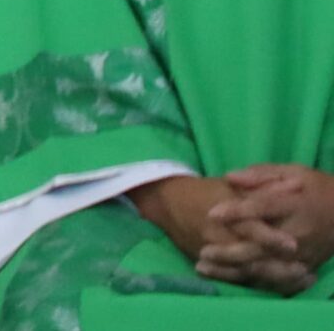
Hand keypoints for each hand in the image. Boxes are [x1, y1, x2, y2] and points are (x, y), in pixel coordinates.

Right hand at [132, 174, 315, 294]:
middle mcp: (216, 234)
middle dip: (274, 264)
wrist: (166, 202)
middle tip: (300, 269)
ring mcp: (210, 251)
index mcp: (222, 212)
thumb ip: (256, 189)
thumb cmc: (203, 190)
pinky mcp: (207, 263)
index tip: (292, 245)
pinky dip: (252, 281)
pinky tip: (270, 281)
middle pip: (248, 254)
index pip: (248, 227)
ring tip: (292, 278)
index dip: (270, 237)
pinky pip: (231, 277)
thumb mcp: (227, 185)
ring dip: (267, 275)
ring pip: (241, 269)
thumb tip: (287, 189)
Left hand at [206, 165, 333, 291]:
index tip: (211, 213)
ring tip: (204, 268)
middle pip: (261, 245)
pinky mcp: (304, 267)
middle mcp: (297, 233)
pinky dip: (250, 280)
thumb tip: (229, 177)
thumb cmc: (314, 188)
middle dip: (230, 251)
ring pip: (264, 267)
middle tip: (202, 252)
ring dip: (234, 270)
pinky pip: (275, 279)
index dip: (237, 211)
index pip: (262, 208)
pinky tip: (227, 278)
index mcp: (294, 205)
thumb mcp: (292, 172)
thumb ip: (260, 175)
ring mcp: (302, 254)